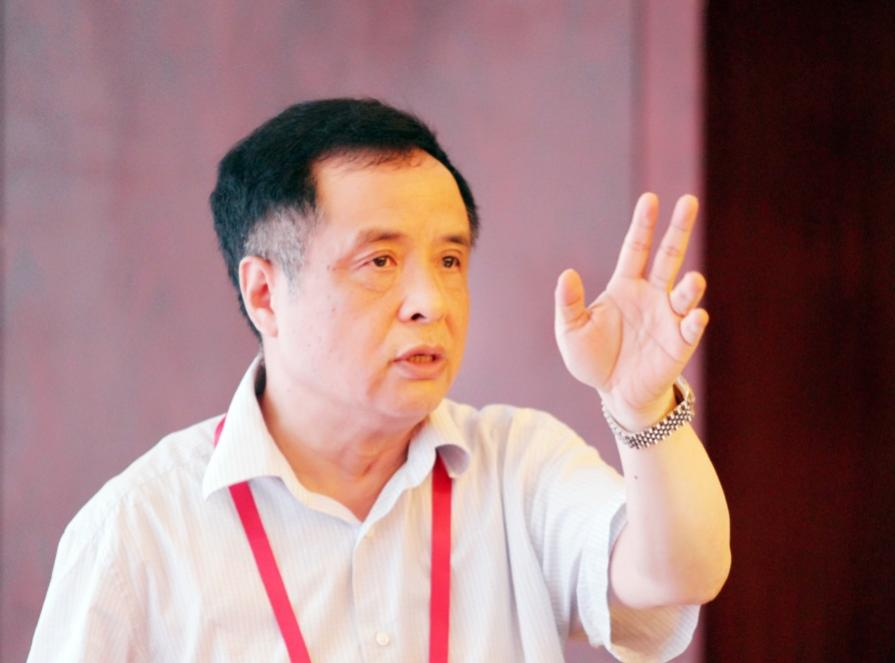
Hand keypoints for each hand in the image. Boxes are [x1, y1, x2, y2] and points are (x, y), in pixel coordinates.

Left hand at [554, 193, 707, 429]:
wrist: (614, 394)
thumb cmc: (593, 359)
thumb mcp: (571, 331)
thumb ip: (568, 303)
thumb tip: (567, 274)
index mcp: (625, 286)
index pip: (636, 248)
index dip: (643, 225)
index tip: (650, 200)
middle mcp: (652, 295)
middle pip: (668, 256)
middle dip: (679, 230)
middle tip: (689, 202)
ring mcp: (668, 317)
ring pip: (684, 293)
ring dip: (691, 286)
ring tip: (692, 281)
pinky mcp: (679, 344)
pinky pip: (690, 329)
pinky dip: (694, 322)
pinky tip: (695, 316)